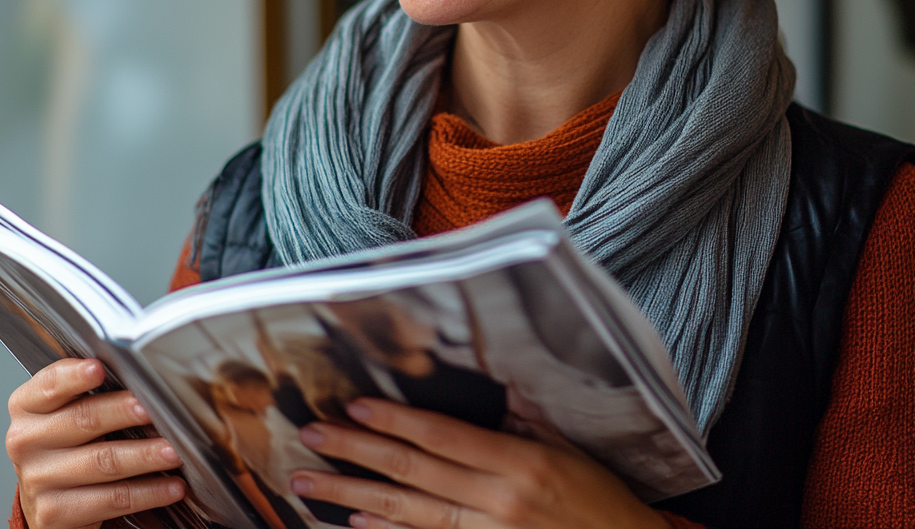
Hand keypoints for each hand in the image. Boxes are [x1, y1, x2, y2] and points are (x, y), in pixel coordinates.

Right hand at [6, 357, 185, 528]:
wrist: (51, 494)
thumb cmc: (70, 439)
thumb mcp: (72, 408)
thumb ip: (97, 390)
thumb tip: (147, 380)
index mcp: (29, 406)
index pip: (49, 384)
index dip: (74, 376)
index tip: (98, 369)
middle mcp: (27, 441)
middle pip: (83, 420)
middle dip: (123, 413)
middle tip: (152, 409)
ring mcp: (38, 479)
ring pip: (102, 462)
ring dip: (145, 456)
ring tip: (174, 451)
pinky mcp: (55, 513)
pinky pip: (110, 500)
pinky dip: (147, 492)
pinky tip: (170, 486)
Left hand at [289, 398, 670, 528]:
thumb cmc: (602, 502)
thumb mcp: (569, 449)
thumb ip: (526, 422)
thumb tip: (497, 397)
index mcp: (518, 462)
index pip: (441, 435)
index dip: (394, 419)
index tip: (355, 407)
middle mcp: (496, 500)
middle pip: (412, 470)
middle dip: (356, 451)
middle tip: (312, 437)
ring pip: (406, 510)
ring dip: (354, 494)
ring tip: (313, 483)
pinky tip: (356, 523)